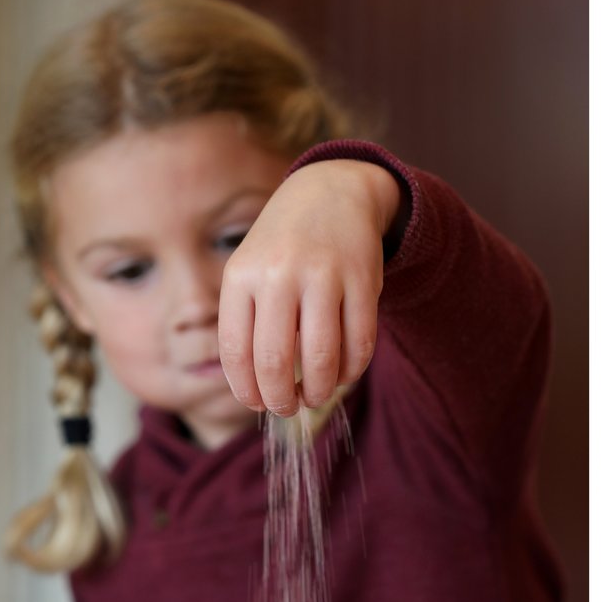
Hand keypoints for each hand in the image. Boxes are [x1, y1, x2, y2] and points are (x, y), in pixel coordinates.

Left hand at [219, 159, 402, 415]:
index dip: (246, 390)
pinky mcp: (363, 280)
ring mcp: (324, 275)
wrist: (331, 193)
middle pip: (275, 360)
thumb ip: (245, 322)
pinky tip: (344, 374)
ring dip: (319, 390)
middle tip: (287, 408)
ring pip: (321, 357)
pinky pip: (359, 342)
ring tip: (316, 395)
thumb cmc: (283, 246)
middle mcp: (279, 274)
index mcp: (242, 276)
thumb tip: (256, 389)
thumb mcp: (249, 270)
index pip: (236, 351)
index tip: (256, 405)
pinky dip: (352, 369)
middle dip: (281, 399)